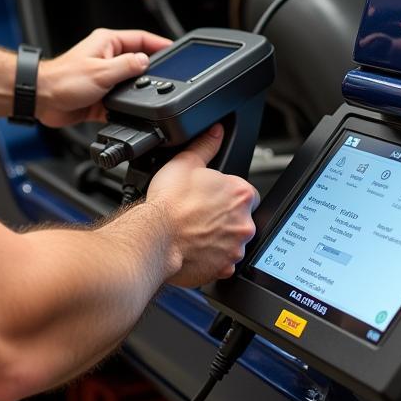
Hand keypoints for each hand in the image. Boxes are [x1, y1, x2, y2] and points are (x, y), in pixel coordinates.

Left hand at [35, 28, 171, 126]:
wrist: (42, 100)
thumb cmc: (62, 79)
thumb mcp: (101, 72)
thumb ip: (127, 67)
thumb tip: (146, 62)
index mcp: (107, 43)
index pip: (141, 38)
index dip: (160, 43)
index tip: (175, 49)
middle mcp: (107, 58)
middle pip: (138, 61)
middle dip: (152, 70)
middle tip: (168, 77)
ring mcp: (104, 77)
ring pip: (131, 83)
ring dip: (137, 91)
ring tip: (150, 96)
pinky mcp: (101, 96)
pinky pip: (121, 101)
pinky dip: (127, 107)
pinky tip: (132, 112)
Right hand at [146, 125, 259, 286]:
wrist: (154, 238)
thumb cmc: (168, 204)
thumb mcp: (186, 162)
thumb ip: (206, 145)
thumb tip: (215, 132)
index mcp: (240, 193)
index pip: (246, 193)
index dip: (227, 195)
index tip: (212, 198)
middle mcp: (244, 222)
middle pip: (241, 218)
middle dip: (225, 217)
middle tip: (201, 214)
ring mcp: (235, 247)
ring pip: (233, 241)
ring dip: (219, 237)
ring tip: (195, 231)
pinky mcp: (225, 268)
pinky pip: (223, 262)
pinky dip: (212, 257)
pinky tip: (195, 248)